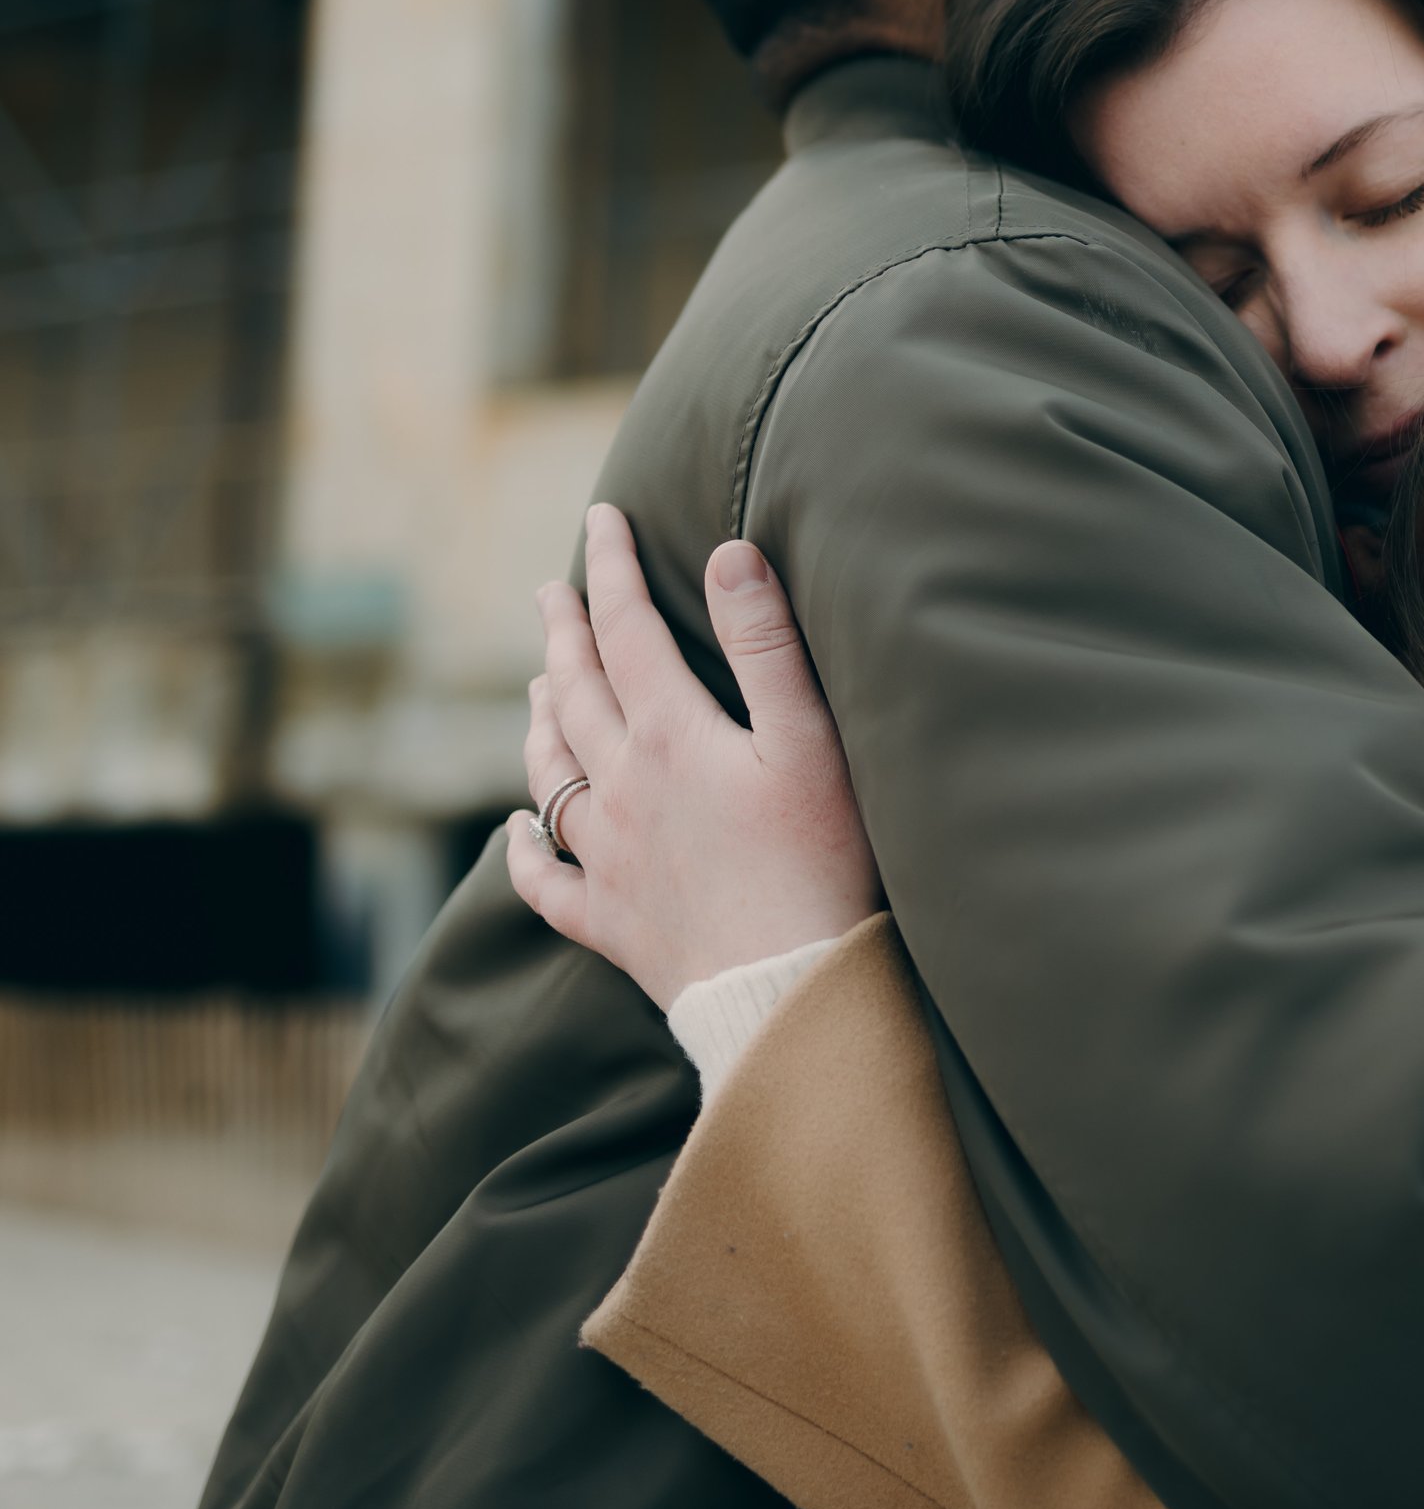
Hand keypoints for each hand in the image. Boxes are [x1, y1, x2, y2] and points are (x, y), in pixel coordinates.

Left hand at [506, 500, 879, 1010]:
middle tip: (550, 588)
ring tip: (537, 684)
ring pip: (549, 774)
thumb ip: (766, 644)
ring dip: (539, 719)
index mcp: (670, 737)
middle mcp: (622, 790)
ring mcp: (608, 859)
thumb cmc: (821, 862)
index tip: (604, 517)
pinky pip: (545, 882)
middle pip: (576, 692)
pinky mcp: (610, 923)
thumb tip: (726, 552)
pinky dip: (523, 850)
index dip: (614, 567)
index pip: (627, 630)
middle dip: (564, 632)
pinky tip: (516, 831)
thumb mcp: (810, 741)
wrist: (789, 991)